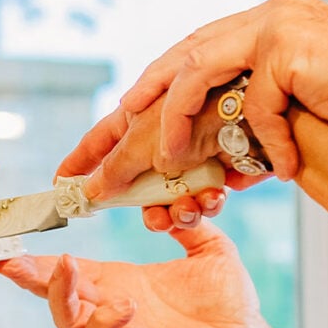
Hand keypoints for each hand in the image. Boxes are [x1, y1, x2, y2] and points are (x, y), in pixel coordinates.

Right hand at [0, 221, 300, 327]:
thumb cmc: (229, 305)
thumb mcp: (209, 249)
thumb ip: (187, 221)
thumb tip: (173, 195)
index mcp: (121, 282)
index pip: (71, 269)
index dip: (39, 260)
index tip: (11, 244)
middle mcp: (113, 308)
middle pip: (57, 295)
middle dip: (30, 277)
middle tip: (9, 260)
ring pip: (69, 321)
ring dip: (58, 295)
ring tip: (64, 266)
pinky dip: (104, 323)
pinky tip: (123, 304)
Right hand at [57, 88, 255, 230]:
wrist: (268, 109)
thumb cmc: (202, 110)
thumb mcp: (146, 140)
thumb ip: (114, 168)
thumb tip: (87, 191)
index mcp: (142, 112)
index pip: (100, 141)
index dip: (79, 162)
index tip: (59, 183)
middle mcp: (165, 130)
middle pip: (138, 178)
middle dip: (144, 204)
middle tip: (156, 217)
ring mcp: (193, 147)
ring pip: (171, 193)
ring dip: (177, 208)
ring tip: (189, 210)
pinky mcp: (223, 162)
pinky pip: (204, 193)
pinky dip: (206, 201)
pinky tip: (215, 198)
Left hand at [120, 0, 327, 179]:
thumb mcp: (283, 120)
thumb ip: (242, 131)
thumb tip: (205, 174)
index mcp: (252, 34)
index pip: (183, 63)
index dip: (143, 97)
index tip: (109, 129)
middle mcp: (256, 22)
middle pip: (175, 61)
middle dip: (134, 105)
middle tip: (101, 145)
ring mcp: (271, 27)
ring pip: (195, 73)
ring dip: (177, 123)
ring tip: (171, 164)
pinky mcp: (289, 46)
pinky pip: (255, 106)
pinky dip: (261, 145)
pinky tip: (272, 173)